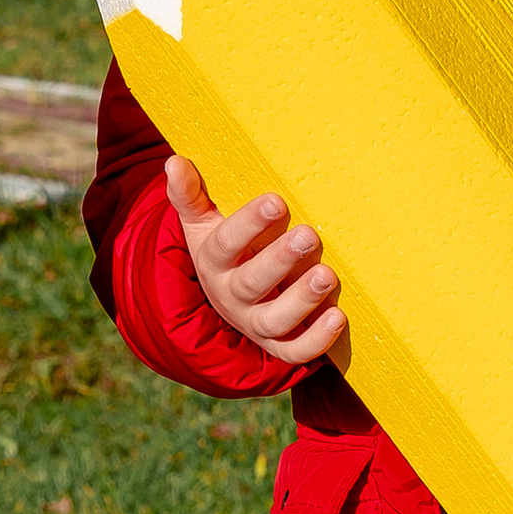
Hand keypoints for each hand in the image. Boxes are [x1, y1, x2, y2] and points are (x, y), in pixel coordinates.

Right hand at [166, 155, 348, 366]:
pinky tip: (338, 316)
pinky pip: (294, 351)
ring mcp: (255, 323)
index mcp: (213, 261)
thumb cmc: (223, 247)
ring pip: (274, 320)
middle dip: (280, 260)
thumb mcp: (202, 221)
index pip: (226, 243)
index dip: (249, 224)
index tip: (276, 201)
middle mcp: (232, 296)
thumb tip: (174, 162)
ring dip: (301, 300)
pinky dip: (316, 339)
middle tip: (307, 235)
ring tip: (326, 276)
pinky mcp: (279, 343)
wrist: (227, 296)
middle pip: (252, 283)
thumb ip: (190, 194)